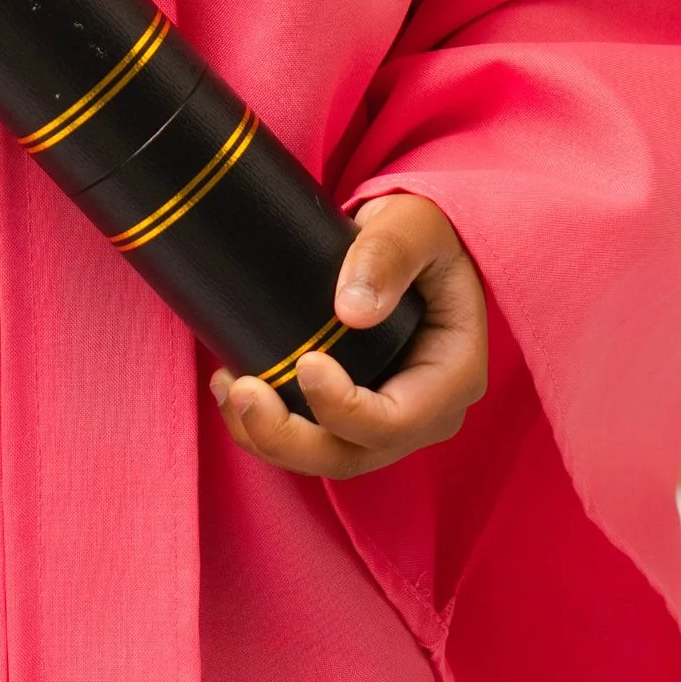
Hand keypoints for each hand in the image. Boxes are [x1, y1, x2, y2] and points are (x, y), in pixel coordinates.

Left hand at [209, 191, 486, 479]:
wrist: (403, 240)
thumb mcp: (415, 224)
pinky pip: (310, 441)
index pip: (398, 422)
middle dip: (289, 437)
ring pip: (323, 457)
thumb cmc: (419, 230)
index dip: (345, 408)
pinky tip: (231, 390)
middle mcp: (424, 414)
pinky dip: (266, 429)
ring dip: (269, 438)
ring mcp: (386, 422)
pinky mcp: (352, 417)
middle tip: (242, 390)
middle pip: (352, 455)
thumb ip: (389, 255)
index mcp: (453, 376)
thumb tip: (352, 310)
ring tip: (227, 387)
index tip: (306, 363)